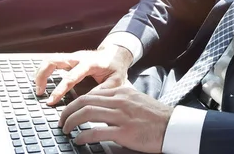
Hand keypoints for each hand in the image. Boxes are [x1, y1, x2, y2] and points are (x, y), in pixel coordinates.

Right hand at [34, 45, 133, 105]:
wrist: (116, 54)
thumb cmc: (116, 68)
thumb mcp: (116, 80)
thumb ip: (104, 90)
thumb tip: (88, 101)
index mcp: (89, 63)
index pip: (70, 77)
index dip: (59, 90)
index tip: (51, 101)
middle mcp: (78, 57)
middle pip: (53, 61)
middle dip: (42, 76)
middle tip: (39, 93)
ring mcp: (72, 57)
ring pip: (50, 59)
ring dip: (40, 73)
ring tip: (38, 90)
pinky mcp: (69, 59)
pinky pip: (52, 62)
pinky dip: (44, 71)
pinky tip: (41, 83)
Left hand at [59, 87, 173, 152]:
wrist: (172, 126)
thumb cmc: (155, 116)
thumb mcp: (136, 100)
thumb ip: (120, 100)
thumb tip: (103, 106)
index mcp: (122, 92)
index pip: (92, 94)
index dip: (76, 102)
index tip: (69, 111)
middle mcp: (120, 101)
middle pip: (85, 101)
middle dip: (68, 111)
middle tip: (61, 120)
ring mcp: (121, 116)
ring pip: (87, 114)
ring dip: (71, 122)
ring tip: (66, 129)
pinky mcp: (124, 132)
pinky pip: (97, 132)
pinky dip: (83, 135)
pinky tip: (78, 140)